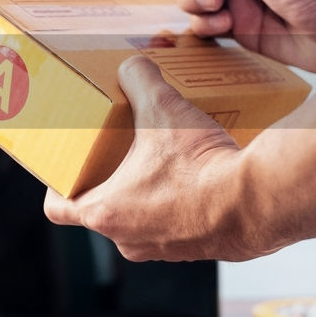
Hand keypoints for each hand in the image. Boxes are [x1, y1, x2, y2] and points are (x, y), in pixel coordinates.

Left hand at [43, 56, 278, 261]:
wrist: (257, 201)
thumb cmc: (200, 166)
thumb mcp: (162, 109)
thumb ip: (139, 80)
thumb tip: (132, 65)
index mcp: (105, 212)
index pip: (57, 209)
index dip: (57, 186)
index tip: (67, 169)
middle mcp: (128, 240)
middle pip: (102, 211)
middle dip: (110, 182)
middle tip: (121, 154)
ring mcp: (162, 249)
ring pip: (140, 222)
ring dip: (147, 196)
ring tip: (164, 162)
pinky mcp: (196, 251)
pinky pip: (177, 227)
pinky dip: (181, 206)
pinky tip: (197, 178)